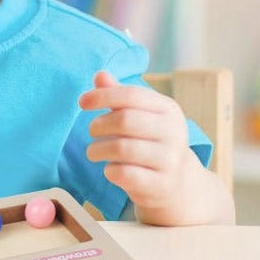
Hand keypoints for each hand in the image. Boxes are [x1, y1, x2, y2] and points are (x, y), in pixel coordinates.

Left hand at [79, 71, 192, 217]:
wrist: (177, 184)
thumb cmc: (150, 143)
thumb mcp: (140, 117)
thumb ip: (119, 96)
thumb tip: (99, 75)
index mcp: (168, 109)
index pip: (132, 95)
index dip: (103, 96)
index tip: (82, 102)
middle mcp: (174, 132)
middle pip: (125, 120)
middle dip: (99, 125)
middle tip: (92, 131)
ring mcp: (170, 160)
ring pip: (122, 148)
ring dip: (98, 150)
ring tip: (95, 152)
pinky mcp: (161, 184)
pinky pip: (124, 174)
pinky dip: (110, 171)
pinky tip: (110, 169)